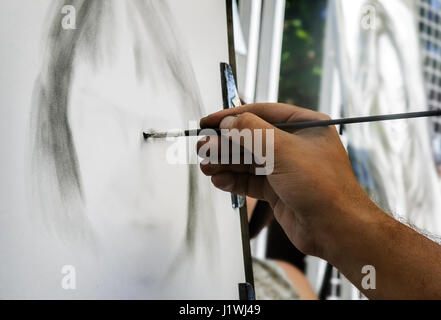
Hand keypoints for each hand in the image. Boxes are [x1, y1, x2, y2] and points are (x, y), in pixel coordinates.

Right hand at [198, 103, 378, 258]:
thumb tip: (227, 122)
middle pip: (252, 138)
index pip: (262, 113)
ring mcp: (286, 168)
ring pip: (248, 161)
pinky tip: (219, 180)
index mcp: (305, 125)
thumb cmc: (322, 186)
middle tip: (203, 147)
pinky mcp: (278, 190)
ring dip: (226, 163)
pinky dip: (234, 180)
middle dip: (226, 143)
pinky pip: (251, 181)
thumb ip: (252, 132)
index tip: (209, 122)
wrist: (337, 230)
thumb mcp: (284, 150)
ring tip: (206, 166)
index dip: (232, 116)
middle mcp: (295, 145)